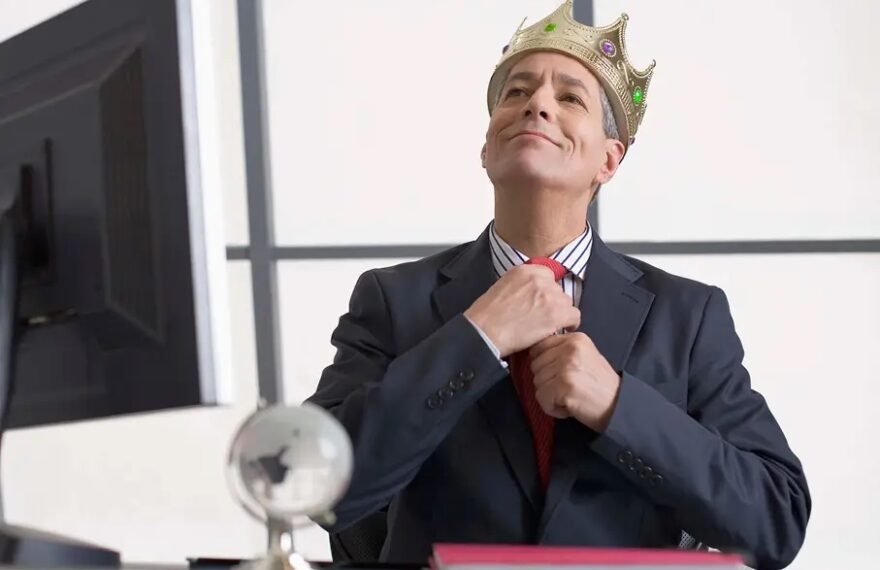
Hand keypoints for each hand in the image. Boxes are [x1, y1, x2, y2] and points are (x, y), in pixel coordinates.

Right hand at [464, 264, 579, 357]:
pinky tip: (558, 330)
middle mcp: (539, 279)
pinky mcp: (556, 313)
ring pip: (567, 303)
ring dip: (559, 314)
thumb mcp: (501, 287)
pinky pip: (574, 316)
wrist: (484, 331)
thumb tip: (533, 295)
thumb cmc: (486, 316)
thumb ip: (521, 285)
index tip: (541, 301)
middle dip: (552, 303)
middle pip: (558, 290)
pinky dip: (569, 324)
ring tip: (545, 325)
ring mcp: (550, 295)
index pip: (547, 276)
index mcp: (524, 270)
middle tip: (540, 316)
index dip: (545, 291)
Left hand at [529, 332, 620, 431]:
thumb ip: (561, 351)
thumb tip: (533, 354)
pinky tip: (569, 407)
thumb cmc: (599, 385)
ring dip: (550, 396)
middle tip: (568, 388)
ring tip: (570, 397)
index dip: (544, 365)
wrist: (619, 406)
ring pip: (537, 383)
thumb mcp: (584, 357)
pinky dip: (552, 408)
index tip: (559, 375)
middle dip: (547, 382)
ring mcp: (567, 366)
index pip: (538, 347)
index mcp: (575, 338)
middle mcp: (570, 348)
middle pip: (535, 366)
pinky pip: (542, 398)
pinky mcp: (564, 385)